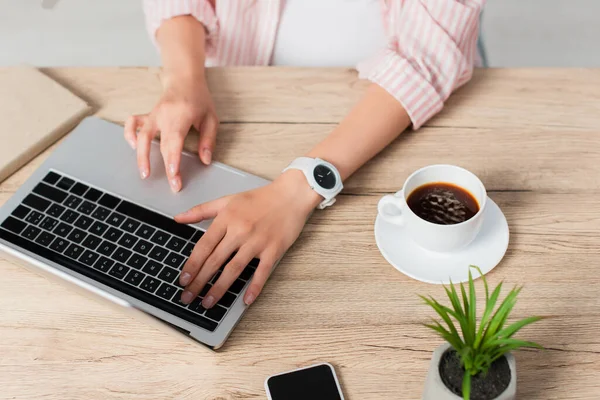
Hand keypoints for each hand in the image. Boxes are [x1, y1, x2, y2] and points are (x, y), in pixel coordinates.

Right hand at [124, 74, 217, 191]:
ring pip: (143, 136)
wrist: (184, 78)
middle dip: (166, 167)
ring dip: (142, 156)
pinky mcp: (148, 114)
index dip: (173, 159)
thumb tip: (205, 160)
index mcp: (181, 115)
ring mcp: (154, 114)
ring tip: (145, 174)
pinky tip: (134, 147)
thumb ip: (208, 140)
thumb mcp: (211, 118)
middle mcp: (164, 115)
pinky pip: (133, 123)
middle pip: (162, 144)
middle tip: (173, 186)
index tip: (174, 175)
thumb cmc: (199, 99)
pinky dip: (130, 134)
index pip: (175, 140)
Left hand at [174, 170, 321, 307]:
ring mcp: (257, 242)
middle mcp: (240, 231)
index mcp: (227, 219)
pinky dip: (254, 287)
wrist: (291, 195)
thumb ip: (201, 210)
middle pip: (215, 261)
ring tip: (208, 303)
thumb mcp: (228, 200)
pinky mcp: (274, 250)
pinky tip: (246, 300)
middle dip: (199, 282)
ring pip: (234, 269)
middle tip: (188, 297)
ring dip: (219, 289)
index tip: (183, 279)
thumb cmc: (261, 198)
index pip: (204, 246)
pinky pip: (262, 272)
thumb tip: (178, 218)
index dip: (192, 265)